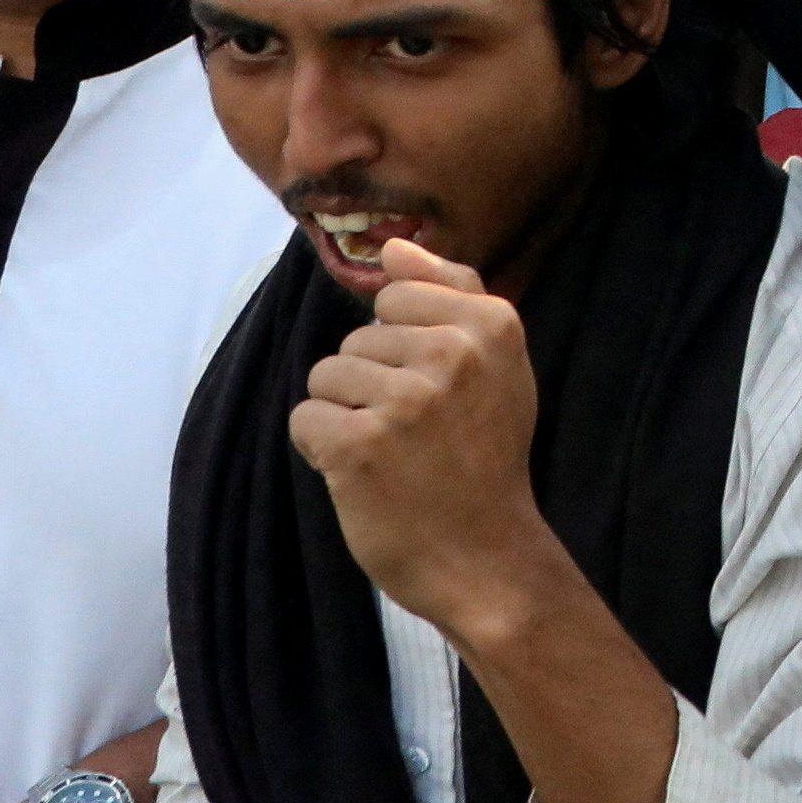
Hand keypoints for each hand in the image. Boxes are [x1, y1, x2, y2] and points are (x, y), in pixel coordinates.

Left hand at [288, 241, 557, 638]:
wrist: (486, 556)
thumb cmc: (484, 456)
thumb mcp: (496, 364)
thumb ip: (452, 293)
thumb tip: (394, 246)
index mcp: (493, 324)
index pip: (396, 296)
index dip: (403, 344)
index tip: (438, 389)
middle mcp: (453, 353)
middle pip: (359, 337)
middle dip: (373, 382)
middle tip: (419, 433)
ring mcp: (406, 399)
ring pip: (327, 375)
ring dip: (346, 416)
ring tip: (392, 454)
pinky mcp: (359, 444)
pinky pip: (305, 419)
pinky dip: (323, 450)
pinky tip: (364, 475)